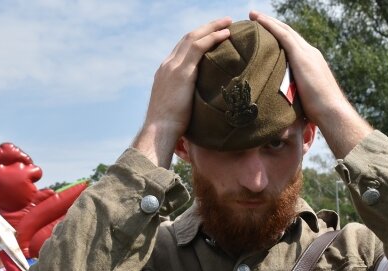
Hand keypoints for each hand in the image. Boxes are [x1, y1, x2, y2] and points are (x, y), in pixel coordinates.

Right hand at [133, 18, 231, 166]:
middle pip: (187, 38)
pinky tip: (226, 35)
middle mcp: (167, 65)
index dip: (197, 39)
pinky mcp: (181, 72)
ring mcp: (173, 67)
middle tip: (223, 22)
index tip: (211, 35)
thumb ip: (187, 100)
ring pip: (193, 37)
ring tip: (228, 22)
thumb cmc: (170, 128)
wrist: (159, 131)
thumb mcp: (179, 108)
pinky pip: (199, 47)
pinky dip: (213, 38)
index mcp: (165, 73)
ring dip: (212, 27)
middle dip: (206, 28)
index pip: (181, 49)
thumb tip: (202, 106)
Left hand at [249, 11, 371, 156]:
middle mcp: (310, 53)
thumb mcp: (302, 101)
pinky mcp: (301, 56)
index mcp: (311, 63)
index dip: (280, 37)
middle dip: (273, 25)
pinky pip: (283, 35)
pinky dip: (270, 26)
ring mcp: (307, 53)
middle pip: (289, 34)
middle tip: (256, 18)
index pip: (294, 45)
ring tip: (253, 16)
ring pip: (285, 30)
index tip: (266, 34)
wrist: (331, 112)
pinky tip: (258, 20)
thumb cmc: (319, 115)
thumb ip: (292, 97)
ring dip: (268, 21)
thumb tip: (280, 110)